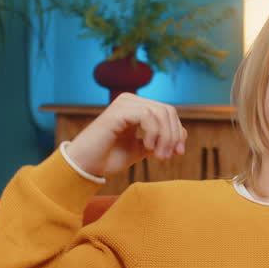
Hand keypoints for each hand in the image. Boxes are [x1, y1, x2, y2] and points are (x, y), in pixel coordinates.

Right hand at [64, 94, 186, 175]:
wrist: (86, 166)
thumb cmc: (109, 158)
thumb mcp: (141, 149)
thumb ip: (159, 140)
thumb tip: (182, 134)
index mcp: (136, 107)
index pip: (167, 112)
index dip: (178, 132)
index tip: (178, 153)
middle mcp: (130, 101)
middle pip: (167, 110)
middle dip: (173, 135)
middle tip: (168, 157)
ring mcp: (123, 104)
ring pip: (159, 112)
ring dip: (165, 137)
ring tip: (158, 156)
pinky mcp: (118, 111)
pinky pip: (146, 116)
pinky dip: (153, 133)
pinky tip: (147, 148)